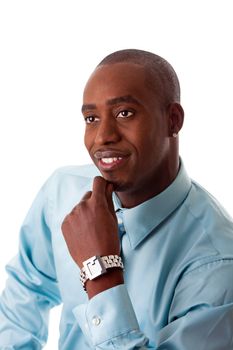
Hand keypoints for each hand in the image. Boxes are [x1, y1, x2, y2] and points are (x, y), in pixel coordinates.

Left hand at [61, 176, 122, 296]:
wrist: (97, 263)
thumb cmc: (109, 241)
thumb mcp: (113, 219)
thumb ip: (108, 199)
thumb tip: (107, 186)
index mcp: (96, 203)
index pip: (98, 181)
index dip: (102, 184)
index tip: (105, 190)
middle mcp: (82, 206)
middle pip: (88, 195)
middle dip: (94, 202)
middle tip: (99, 217)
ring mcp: (71, 215)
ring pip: (80, 207)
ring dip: (85, 212)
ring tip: (91, 229)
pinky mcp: (64, 223)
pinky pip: (72, 216)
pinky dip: (77, 221)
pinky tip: (83, 233)